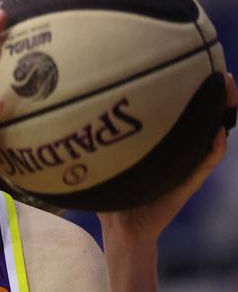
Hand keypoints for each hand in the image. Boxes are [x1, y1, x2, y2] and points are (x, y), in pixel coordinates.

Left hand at [98, 72, 236, 242]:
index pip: (180, 113)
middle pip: (203, 118)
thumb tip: (68, 112)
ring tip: (227, 92)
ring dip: (223, 114)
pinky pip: (205, 163)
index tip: (191, 65)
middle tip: (221, 74)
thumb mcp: (104, 158)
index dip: (189, 90)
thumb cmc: (111, 191)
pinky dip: (214, 149)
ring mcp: (185, 166)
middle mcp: (178, 152)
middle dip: (215, 95)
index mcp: (162, 144)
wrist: (122, 226)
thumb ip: (94, 139)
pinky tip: (217, 133)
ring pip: (212, 136)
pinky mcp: (187, 184)